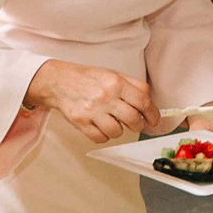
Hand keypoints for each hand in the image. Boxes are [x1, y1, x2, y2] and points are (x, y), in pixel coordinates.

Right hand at [24, 59, 157, 144]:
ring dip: (118, 130)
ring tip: (111, 121)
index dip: (153, 114)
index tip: (154, 121)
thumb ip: (133, 86)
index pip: (143, 102)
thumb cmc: (88, 78)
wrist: (58, 82)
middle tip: (134, 124)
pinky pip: (100, 138)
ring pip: (117, 132)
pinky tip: (100, 126)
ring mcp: (91, 110)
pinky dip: (103, 135)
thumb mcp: (112, 74)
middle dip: (138, 125)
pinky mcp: (80, 122)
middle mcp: (105, 96)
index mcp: (115, 82)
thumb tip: (150, 104)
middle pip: (133, 119)